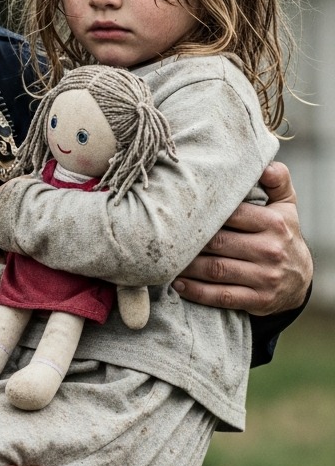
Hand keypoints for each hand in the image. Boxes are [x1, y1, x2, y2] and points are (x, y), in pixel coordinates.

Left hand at [173, 163, 311, 314]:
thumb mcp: (286, 207)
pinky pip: (221, 296)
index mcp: (274, 223)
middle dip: (190, 241)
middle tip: (165, 237)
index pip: (232, 214)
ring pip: (216, 270)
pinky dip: (197, 292)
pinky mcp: (259, 300)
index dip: (203, 214)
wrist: (301, 279)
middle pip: (218, 243)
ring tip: (166, 260)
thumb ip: (278, 181)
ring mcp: (265, 277)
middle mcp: (271, 250)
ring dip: (187, 266)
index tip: (179, 212)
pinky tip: (178, 284)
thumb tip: (266, 164)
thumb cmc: (283, 235)